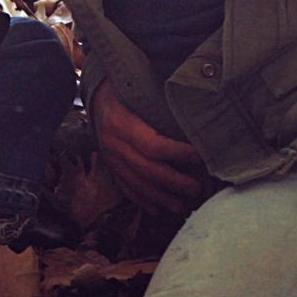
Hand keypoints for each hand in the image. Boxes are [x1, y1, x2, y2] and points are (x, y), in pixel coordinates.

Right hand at [90, 80, 210, 213]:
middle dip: (173, 182)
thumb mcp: (138, 86)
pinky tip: (157, 209)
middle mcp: (113, 142)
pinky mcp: (109, 165)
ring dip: (160, 197)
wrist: (96, 94)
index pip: (152, 144)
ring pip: (136, 183)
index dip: (177, 153)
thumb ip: (163, 97)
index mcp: (121, 122)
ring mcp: (109, 157)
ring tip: (181, 207)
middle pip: (146, 169)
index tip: (200, 156)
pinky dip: (142, 200)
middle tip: (196, 189)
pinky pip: (125, 187)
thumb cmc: (124, 87)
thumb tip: (196, 102)